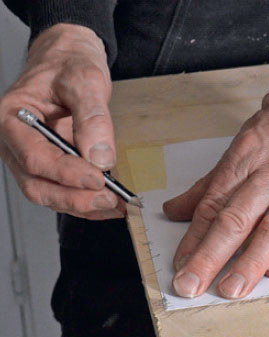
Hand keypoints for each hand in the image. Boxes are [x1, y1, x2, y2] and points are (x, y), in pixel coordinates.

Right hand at [0, 24, 122, 219]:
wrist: (68, 59)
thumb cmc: (68, 63)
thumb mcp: (85, 80)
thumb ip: (92, 117)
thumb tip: (99, 156)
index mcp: (12, 117)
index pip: (33, 156)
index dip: (66, 173)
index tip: (97, 179)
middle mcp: (15, 141)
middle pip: (36, 184)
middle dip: (74, 198)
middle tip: (108, 200)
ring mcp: (31, 155)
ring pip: (48, 193)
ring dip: (81, 205)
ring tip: (115, 205)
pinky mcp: (50, 163)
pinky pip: (62, 190)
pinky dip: (85, 200)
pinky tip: (109, 203)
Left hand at [163, 72, 268, 298]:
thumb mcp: (249, 133)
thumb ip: (216, 177)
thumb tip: (180, 208)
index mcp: (250, 150)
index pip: (215, 201)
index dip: (194, 237)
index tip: (180, 264)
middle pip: (238, 218)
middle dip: (211, 256)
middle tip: (191, 285)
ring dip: (250, 262)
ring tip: (232, 289)